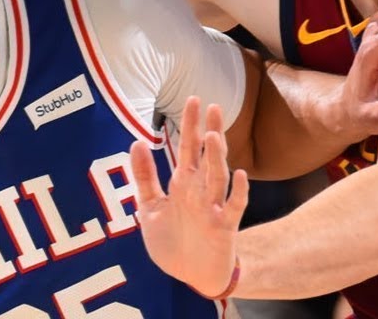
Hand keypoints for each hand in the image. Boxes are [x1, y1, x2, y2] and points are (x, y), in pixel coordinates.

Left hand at [130, 97, 247, 297]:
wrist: (190, 277)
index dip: (190, 124)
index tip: (193, 99)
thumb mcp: (150, 208)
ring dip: (218, 158)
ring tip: (215, 137)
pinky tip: (241, 176)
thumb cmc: (173, 241)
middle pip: (206, 156)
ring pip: (219, 178)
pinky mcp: (225, 227)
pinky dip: (239, 192)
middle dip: (209, 132)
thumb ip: (145, 177)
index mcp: (183, 184)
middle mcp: (200, 191)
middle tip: (213, 106)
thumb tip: (136, 142)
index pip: (187, 148)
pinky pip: (234, 207)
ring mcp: (214, 208)